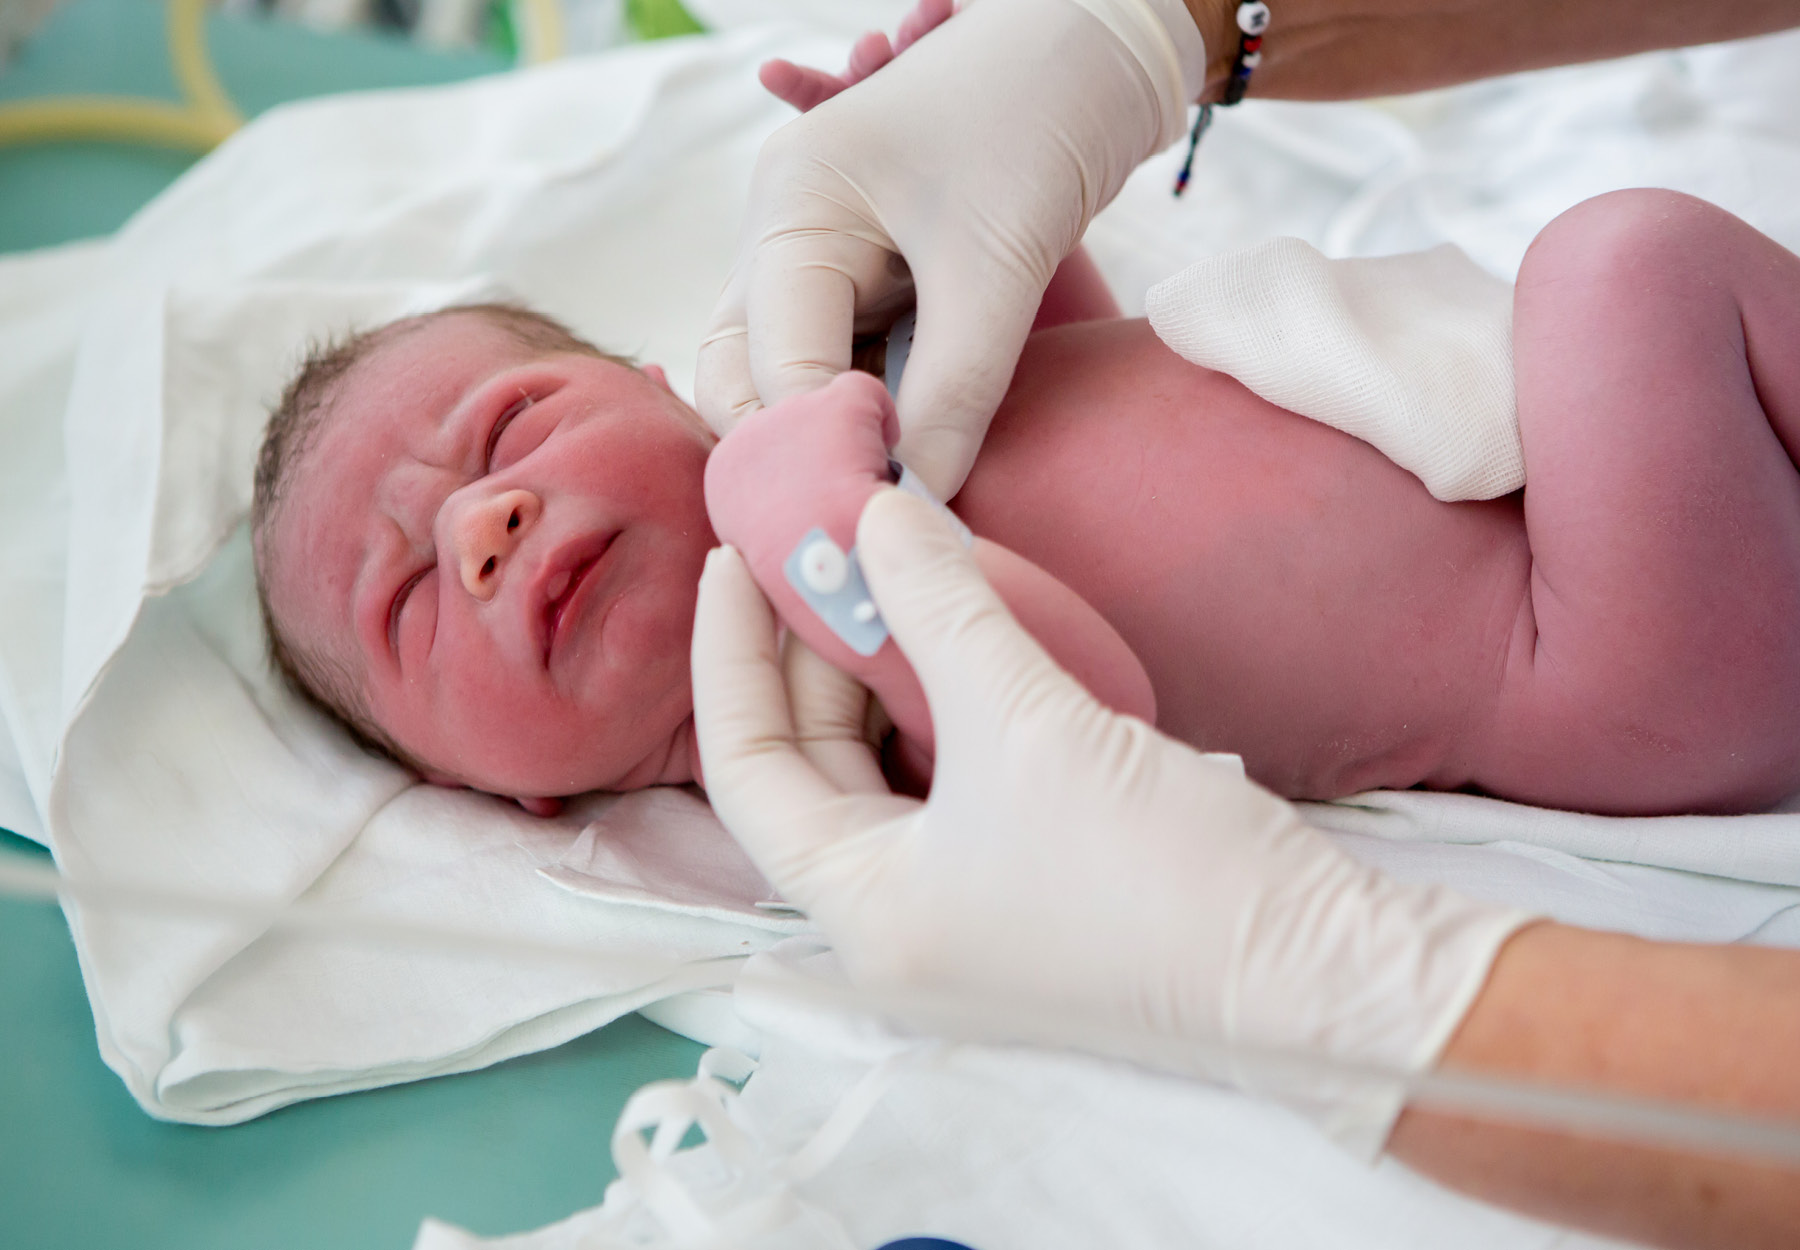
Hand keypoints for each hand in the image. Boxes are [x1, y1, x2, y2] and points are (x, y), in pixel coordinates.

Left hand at [691, 488, 1533, 1153]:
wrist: (1322, 967)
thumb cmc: (1158, 871)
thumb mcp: (1031, 722)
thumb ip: (941, 606)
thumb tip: (877, 509)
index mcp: (864, 913)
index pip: (748, 770)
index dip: (732, 655)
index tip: (738, 555)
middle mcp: (896, 923)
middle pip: (810, 769)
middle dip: (810, 655)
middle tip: (820, 546)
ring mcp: (964, 910)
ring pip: (882, 772)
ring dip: (880, 675)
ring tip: (885, 572)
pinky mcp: (1028, 886)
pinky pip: (948, 780)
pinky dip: (942, 705)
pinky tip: (958, 634)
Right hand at [696, 0, 1205, 497]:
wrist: (1103, 43)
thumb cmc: (1038, 118)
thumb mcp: (996, 267)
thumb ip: (953, 393)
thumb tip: (917, 508)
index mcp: (790, 210)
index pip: (770, 365)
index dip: (820, 447)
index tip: (882, 516)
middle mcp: (785, 235)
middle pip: (741, 375)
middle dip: (788, 448)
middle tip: (859, 516)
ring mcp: (823, 255)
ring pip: (790, 376)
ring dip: (831, 434)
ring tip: (886, 497)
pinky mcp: (870, 274)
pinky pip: (844, 361)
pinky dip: (868, 410)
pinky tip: (907, 453)